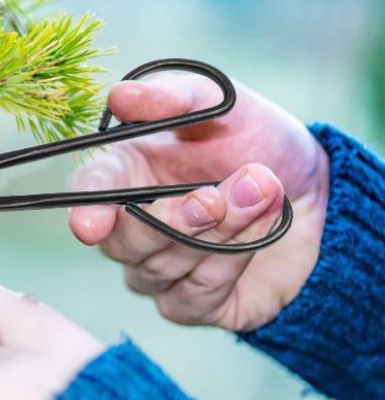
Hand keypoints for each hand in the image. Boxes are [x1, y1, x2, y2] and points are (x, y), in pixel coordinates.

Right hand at [68, 70, 329, 330]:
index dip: (86, 210)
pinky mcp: (190, 304)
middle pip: (124, 242)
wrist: (312, 188)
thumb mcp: (222, 102)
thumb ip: (173, 96)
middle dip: (176, 219)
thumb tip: (121, 95)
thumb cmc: (253, 138)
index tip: (90, 225)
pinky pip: (195, 296)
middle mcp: (128, 228)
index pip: (88, 195)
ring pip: (165, 267)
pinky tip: (265, 227)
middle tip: (216, 195)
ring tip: (264, 191)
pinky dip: (233, 260)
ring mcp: (155, 271)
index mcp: (121, 174)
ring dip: (220, 230)